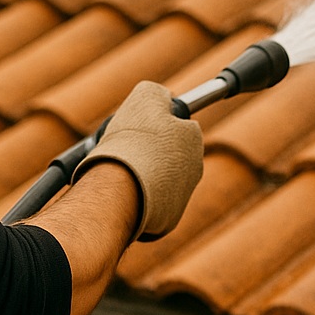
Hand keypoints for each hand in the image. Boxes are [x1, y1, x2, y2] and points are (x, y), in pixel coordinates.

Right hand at [73, 81, 203, 240]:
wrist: (119, 191)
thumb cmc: (132, 142)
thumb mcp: (145, 97)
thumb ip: (158, 93)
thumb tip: (164, 96)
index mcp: (193, 137)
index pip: (181, 126)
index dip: (158, 125)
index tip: (140, 128)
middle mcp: (194, 167)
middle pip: (172, 155)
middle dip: (154, 153)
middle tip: (128, 151)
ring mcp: (183, 196)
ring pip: (162, 181)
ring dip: (147, 176)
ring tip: (121, 174)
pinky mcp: (168, 220)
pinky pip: (153, 205)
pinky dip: (141, 200)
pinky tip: (124, 195)